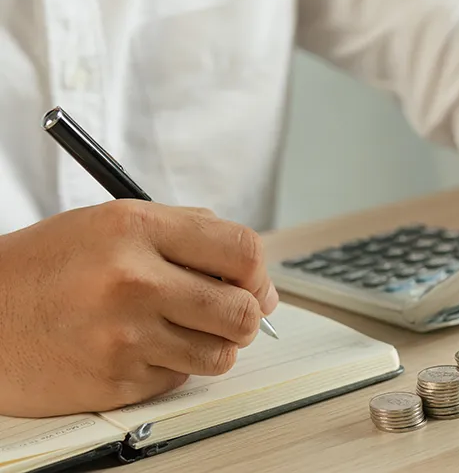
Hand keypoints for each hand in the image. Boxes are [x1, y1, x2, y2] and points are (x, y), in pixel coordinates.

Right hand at [0, 201, 278, 416]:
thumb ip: (189, 233)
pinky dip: (172, 366)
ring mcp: (123, 336)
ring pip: (220, 354)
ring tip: (182, 330)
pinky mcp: (114, 382)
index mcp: (136, 229)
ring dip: (213, 345)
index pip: (242, 250)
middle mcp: (132, 281)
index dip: (259, 273)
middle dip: (246, 316)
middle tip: (230, 313)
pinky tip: (140, 348)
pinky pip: (179, 379)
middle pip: (241, 310)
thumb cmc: (52, 265)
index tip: (255, 284)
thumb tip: (254, 271)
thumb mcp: (116, 222)